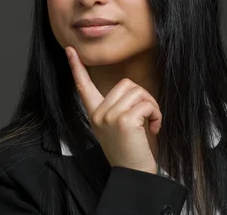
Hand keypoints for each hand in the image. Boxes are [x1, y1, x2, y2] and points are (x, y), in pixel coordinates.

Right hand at [65, 46, 160, 173]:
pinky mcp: (124, 121)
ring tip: (151, 124)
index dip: (76, 67)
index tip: (70, 51)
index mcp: (95, 114)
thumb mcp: (117, 128)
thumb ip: (117, 109)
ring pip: (138, 92)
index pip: (83, 86)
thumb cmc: (130, 152)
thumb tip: (131, 91)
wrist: (133, 176)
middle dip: (143, 97)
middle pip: (126, 84)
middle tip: (147, 116)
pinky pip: (146, 104)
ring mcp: (110, 117)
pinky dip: (156, 114)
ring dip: (152, 106)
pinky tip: (153, 129)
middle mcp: (99, 114)